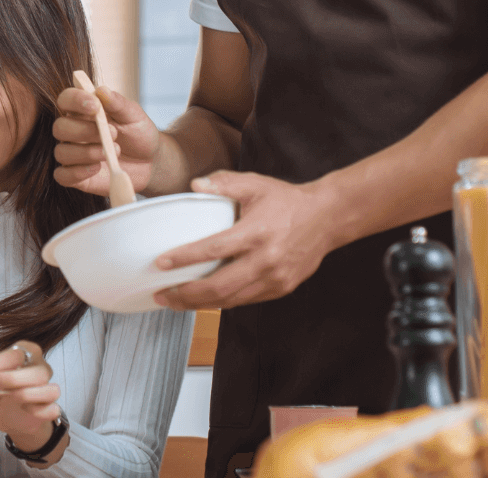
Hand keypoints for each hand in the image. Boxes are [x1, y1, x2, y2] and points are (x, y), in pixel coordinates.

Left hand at [0, 341, 66, 462]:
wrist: (10, 417)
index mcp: (26, 353)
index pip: (15, 354)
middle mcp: (41, 368)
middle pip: (37, 371)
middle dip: (11, 377)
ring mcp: (48, 388)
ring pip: (51, 389)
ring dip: (27, 394)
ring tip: (5, 396)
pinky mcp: (50, 408)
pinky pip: (53, 409)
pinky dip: (40, 411)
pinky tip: (25, 410)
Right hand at [51, 82, 158, 195]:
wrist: (150, 162)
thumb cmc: (138, 133)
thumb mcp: (133, 115)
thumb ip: (118, 103)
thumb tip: (101, 90)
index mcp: (83, 110)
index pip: (65, 99)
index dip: (74, 100)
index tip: (95, 106)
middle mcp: (73, 131)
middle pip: (60, 128)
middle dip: (84, 131)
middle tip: (113, 133)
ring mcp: (73, 154)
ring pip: (62, 152)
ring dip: (86, 152)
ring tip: (111, 153)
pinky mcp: (75, 176)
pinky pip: (62, 175)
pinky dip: (78, 172)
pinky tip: (97, 168)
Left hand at [151, 171, 338, 309]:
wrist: (327, 218)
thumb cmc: (287, 200)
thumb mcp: (256, 184)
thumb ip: (224, 183)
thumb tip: (194, 186)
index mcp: (257, 232)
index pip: (214, 249)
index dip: (185, 258)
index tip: (161, 263)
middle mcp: (266, 260)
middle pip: (219, 287)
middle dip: (186, 295)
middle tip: (161, 295)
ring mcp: (275, 278)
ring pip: (231, 300)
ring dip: (200, 304)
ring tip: (175, 301)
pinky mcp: (281, 289)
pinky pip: (246, 300)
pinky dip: (222, 302)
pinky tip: (204, 299)